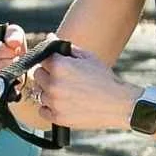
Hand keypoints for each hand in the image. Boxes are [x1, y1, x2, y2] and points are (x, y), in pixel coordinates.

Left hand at [22, 46, 138, 131]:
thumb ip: (66, 47)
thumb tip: (50, 37)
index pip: (41, 58)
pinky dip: (50, 108)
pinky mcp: (57, 118)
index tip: (58, 66)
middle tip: (63, 79)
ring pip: (39, 93)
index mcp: (59, 65)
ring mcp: (54, 102)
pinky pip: (42, 110)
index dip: (50, 61)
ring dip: (48, 92)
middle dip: (47, 75)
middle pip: (37, 76)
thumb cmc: (104, 79)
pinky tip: (63, 104)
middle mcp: (53, 83)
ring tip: (66, 92)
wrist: (118, 104)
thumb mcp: (87, 57)